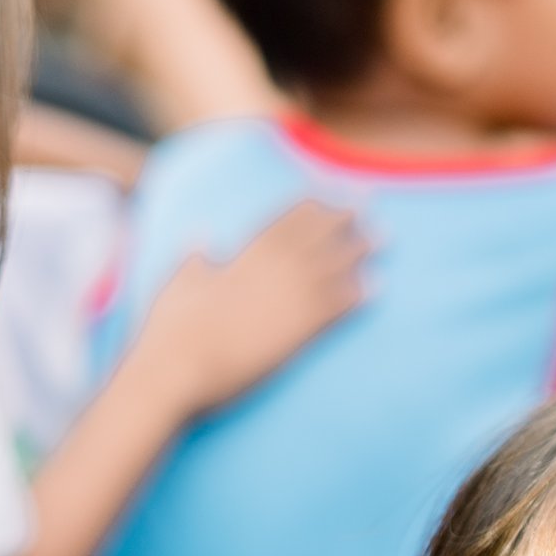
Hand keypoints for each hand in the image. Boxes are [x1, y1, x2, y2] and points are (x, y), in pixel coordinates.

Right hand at [128, 200, 366, 415]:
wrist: (177, 368)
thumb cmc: (170, 330)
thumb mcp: (177, 283)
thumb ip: (194, 258)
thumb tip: (201, 235)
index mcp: (239, 258)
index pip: (279, 222)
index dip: (306, 203)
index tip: (327, 186)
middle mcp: (266, 272)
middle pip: (311, 235)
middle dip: (340, 215)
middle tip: (367, 198)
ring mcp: (284, 300)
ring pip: (330, 266)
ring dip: (359, 249)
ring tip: (385, 235)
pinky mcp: (296, 332)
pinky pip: (335, 308)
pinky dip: (357, 295)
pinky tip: (377, 286)